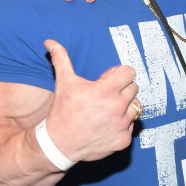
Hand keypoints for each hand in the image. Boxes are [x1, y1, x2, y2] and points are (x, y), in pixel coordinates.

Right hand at [41, 39, 139, 162]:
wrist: (58, 144)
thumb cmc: (62, 111)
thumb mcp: (64, 83)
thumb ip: (61, 59)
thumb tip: (50, 42)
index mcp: (107, 90)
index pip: (130, 72)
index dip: (119, 74)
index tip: (107, 81)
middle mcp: (118, 107)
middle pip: (134, 88)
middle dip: (121, 90)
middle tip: (105, 97)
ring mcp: (122, 125)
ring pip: (135, 108)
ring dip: (124, 108)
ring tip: (106, 112)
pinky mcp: (123, 140)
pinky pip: (131, 126)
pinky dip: (122, 126)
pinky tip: (106, 126)